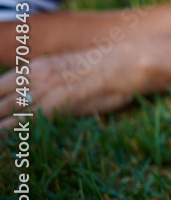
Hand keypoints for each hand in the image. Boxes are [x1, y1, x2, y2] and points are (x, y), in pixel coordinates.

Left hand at [0, 45, 138, 127]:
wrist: (129, 63)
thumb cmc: (107, 68)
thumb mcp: (72, 68)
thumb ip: (53, 79)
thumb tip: (44, 94)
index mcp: (39, 65)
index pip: (1, 84)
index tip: (0, 111)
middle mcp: (36, 75)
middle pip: (0, 97)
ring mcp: (45, 89)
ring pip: (4, 109)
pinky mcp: (55, 104)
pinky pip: (22, 120)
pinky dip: (8, 128)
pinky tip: (2, 136)